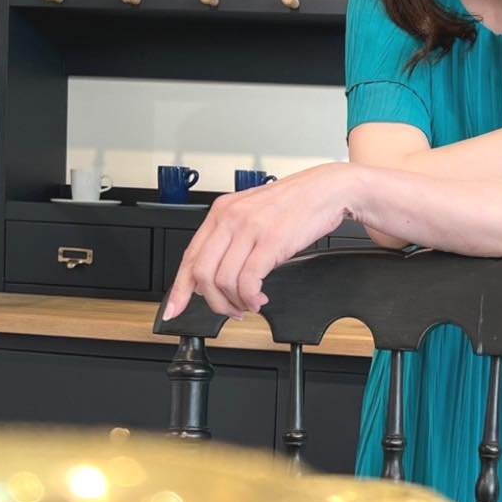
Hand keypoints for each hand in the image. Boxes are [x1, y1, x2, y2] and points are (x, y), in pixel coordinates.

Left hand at [162, 163, 357, 321]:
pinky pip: (248, 281)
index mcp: (221, 212)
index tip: (175, 309)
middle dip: (213, 302)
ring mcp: (249, 229)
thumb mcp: (253, 214)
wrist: (326, 190)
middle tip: (229, 310)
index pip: (189, 257)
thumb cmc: (294, 204)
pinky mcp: (271, 241)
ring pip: (223, 281)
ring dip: (235, 302)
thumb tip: (215, 274)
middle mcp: (230, 218)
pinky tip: (259, 299)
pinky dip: (251, 298)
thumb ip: (231, 239)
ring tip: (249, 304)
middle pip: (201, 273)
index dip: (179, 289)